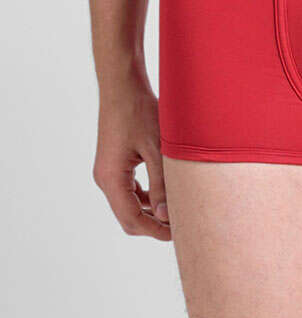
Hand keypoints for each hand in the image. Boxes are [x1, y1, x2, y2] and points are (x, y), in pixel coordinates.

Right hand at [93, 72, 170, 240]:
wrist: (123, 84)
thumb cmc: (139, 111)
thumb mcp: (156, 149)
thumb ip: (161, 184)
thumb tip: (167, 216)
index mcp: (111, 179)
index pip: (132, 220)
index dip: (156, 230)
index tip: (180, 233)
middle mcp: (105, 178)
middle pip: (128, 216)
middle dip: (154, 224)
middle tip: (182, 224)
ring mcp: (108, 170)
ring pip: (129, 203)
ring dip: (151, 210)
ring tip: (177, 209)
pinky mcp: (114, 162)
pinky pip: (129, 189)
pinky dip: (146, 195)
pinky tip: (165, 191)